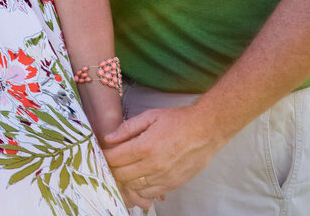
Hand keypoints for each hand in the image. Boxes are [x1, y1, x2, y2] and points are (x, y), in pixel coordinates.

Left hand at [102, 104, 225, 202]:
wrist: (206, 130)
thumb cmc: (179, 120)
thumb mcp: (151, 116)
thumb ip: (128, 128)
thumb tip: (109, 138)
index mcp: (144, 146)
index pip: (114, 159)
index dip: (105, 156)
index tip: (103, 152)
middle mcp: (152, 165)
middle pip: (120, 175)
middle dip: (112, 168)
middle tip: (112, 161)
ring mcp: (163, 177)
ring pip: (133, 187)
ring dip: (125, 179)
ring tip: (125, 169)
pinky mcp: (172, 184)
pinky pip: (149, 193)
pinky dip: (140, 188)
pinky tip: (140, 177)